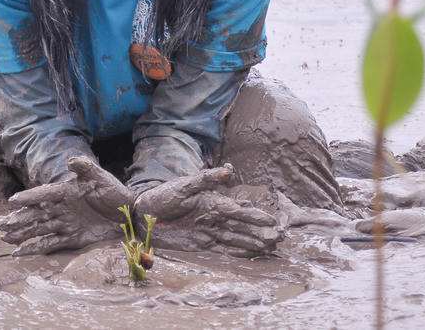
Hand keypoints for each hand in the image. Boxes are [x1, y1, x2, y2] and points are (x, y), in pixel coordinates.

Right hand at [0, 156, 132, 254]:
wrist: (128, 214)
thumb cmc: (114, 192)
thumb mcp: (101, 177)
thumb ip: (86, 168)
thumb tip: (71, 160)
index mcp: (66, 191)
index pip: (44, 194)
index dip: (29, 197)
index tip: (13, 200)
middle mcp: (61, 208)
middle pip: (36, 213)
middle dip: (18, 218)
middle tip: (0, 224)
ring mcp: (65, 224)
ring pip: (38, 228)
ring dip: (22, 233)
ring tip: (5, 237)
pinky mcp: (71, 239)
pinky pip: (49, 244)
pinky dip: (34, 248)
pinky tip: (20, 252)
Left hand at [133, 165, 283, 256]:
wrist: (145, 214)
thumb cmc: (163, 195)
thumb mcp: (183, 185)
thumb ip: (206, 179)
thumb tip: (228, 171)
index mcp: (213, 201)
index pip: (238, 211)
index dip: (255, 217)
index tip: (272, 221)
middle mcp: (215, 217)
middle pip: (242, 226)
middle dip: (260, 231)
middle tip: (279, 237)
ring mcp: (210, 231)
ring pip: (236, 238)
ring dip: (253, 242)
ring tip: (271, 246)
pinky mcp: (202, 244)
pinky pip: (224, 248)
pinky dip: (238, 252)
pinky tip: (251, 254)